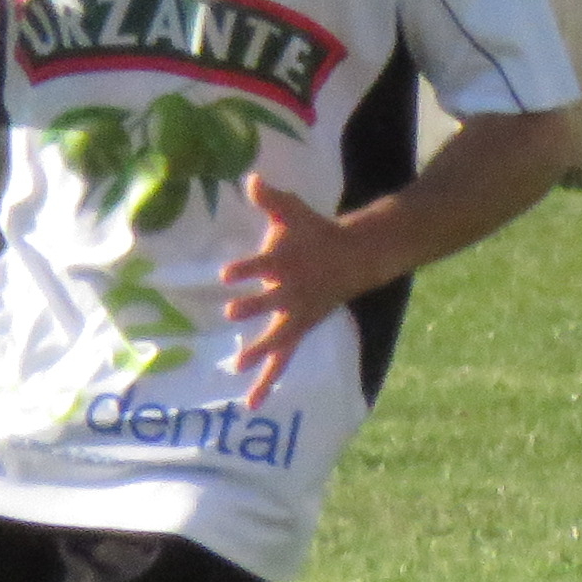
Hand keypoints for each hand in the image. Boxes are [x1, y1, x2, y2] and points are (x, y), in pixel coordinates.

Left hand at [219, 176, 389, 407]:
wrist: (356, 257)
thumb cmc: (315, 234)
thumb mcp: (295, 213)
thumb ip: (271, 200)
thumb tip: (250, 178)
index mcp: (286, 263)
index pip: (263, 265)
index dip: (246, 269)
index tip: (226, 273)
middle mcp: (291, 292)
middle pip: (271, 301)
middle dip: (253, 306)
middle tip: (232, 310)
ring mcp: (297, 314)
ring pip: (278, 338)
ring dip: (260, 353)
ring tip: (239, 367)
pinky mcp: (299, 330)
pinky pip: (282, 359)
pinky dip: (267, 381)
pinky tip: (252, 403)